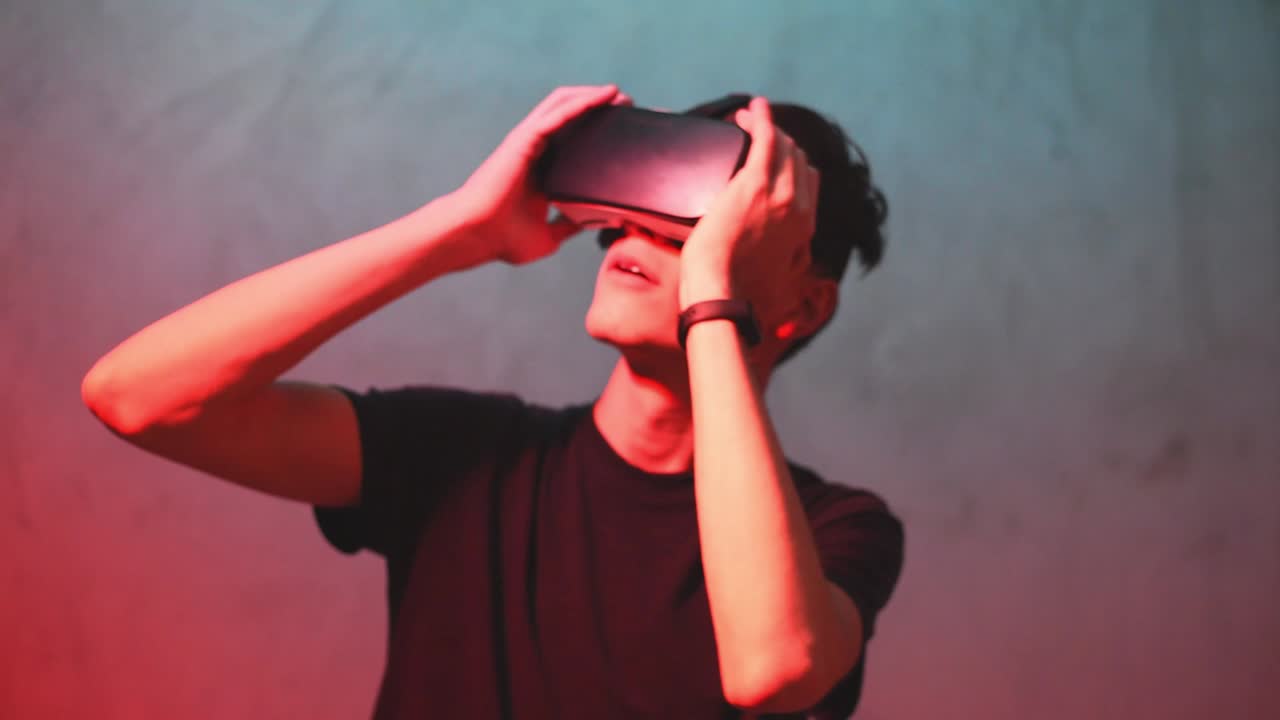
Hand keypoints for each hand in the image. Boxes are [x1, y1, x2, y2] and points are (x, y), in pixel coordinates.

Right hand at [452, 84, 631, 264]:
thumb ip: (570, 227)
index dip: (598, 131)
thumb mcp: (549, 237)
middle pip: (571, 116)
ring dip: (592, 96)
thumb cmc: (502, 239)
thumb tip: (597, 223)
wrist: (476, 236)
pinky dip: (582, 102)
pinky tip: (603, 96)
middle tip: (628, 106)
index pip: (574, 141)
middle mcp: (536, 151)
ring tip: (619, 94)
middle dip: (600, 106)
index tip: (625, 132)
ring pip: (563, 105)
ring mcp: (529, 142)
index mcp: (542, 171)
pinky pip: (556, 114)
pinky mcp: (524, 139)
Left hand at [678, 97, 818, 309]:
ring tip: (746, 118)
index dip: (793, 162)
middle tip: (754, 131)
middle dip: (779, 139)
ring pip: (784, 145)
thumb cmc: (737, 291)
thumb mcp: (777, 280)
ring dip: (766, 126)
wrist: (721, 292)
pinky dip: (760, 118)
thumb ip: (790, 265)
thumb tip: (799, 264)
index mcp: (804, 228)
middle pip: (798, 158)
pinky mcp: (755, 183)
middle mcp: (799, 207)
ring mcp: (781, 193)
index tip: (774, 154)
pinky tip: (750, 108)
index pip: (809, 180)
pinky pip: (765, 137)